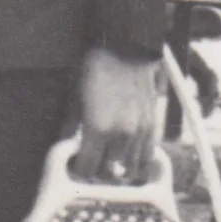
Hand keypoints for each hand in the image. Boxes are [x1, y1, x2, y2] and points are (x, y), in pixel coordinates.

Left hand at [71, 46, 160, 183]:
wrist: (126, 47)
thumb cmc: (96, 69)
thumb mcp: (75, 97)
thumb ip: (71, 127)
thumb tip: (67, 146)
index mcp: (98, 130)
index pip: (87, 169)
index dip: (79, 170)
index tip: (76, 165)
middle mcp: (121, 135)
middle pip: (108, 173)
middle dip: (96, 172)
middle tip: (90, 163)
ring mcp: (140, 132)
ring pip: (130, 169)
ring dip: (117, 169)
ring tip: (108, 161)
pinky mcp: (153, 125)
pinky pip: (147, 156)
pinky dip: (137, 160)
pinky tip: (127, 155)